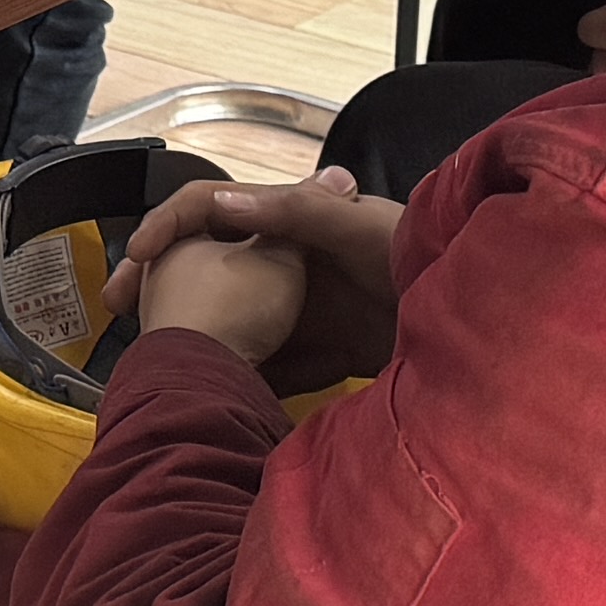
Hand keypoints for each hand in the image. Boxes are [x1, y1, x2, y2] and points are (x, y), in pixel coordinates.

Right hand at [119, 172, 404, 383]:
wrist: (483, 324)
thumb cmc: (424, 257)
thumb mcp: (360, 228)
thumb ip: (297, 214)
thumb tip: (223, 204)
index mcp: (288, 223)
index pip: (208, 212)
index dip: (166, 230)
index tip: (135, 263)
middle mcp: (287, 264)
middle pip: (207, 272)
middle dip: (159, 292)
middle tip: (122, 317)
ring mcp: (302, 311)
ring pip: (230, 324)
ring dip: (196, 341)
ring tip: (153, 368)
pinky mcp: (323, 355)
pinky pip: (267, 368)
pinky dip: (241, 381)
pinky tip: (214, 400)